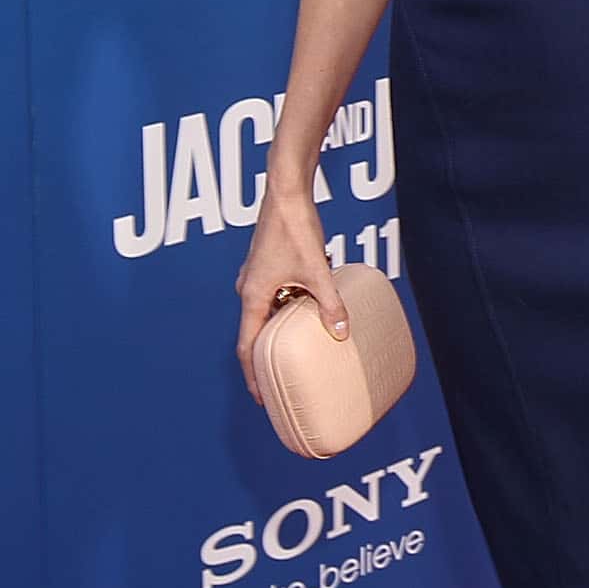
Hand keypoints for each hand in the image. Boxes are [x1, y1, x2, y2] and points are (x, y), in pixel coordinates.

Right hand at [234, 181, 347, 403]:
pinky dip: (288, 306)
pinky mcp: (268, 264)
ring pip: (267, 311)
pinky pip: (275, 295)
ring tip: (299, 347)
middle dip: (267, 356)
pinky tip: (310, 308)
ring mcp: (256, 275)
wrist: (286, 191)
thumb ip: (329, 303)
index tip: (261, 396)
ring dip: (281, 328)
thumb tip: (341, 332)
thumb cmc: (295, 228)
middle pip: (255, 331)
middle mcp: (248, 288)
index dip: (253, 375)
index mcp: (252, 296)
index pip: (247, 346)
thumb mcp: (317, 270)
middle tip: (281, 379)